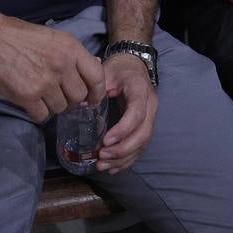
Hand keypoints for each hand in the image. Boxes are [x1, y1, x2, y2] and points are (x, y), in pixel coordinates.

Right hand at [0, 14, 105, 121]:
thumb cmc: (22, 35)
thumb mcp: (55, 37)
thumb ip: (74, 55)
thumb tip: (94, 67)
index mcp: (71, 48)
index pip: (97, 76)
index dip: (97, 91)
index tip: (92, 99)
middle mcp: (62, 66)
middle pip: (78, 97)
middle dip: (71, 100)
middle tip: (60, 95)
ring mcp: (45, 82)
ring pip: (60, 108)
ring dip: (53, 106)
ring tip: (42, 95)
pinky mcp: (27, 96)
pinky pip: (42, 116)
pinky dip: (38, 113)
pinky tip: (31, 102)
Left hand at [96, 52, 157, 173]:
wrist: (134, 65)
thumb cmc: (119, 68)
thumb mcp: (107, 70)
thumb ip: (96, 86)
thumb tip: (81, 104)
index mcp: (140, 90)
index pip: (137, 114)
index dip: (123, 130)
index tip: (105, 141)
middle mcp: (150, 105)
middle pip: (143, 133)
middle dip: (123, 149)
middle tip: (101, 156)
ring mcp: (151, 117)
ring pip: (143, 143)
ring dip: (124, 157)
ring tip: (103, 165)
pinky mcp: (146, 126)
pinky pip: (141, 146)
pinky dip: (128, 159)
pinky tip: (113, 167)